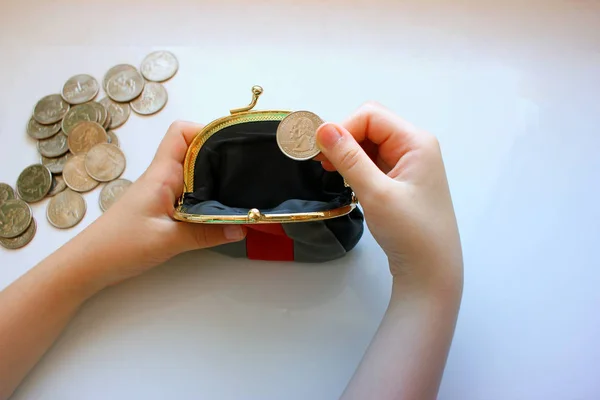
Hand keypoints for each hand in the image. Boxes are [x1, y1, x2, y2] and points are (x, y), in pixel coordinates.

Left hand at [72, 121, 246, 288]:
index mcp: (162, 173)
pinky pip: (189, 191)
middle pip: (193, 149)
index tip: (231, 144)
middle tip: (244, 167)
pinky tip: (219, 208)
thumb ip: (206, 233)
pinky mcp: (162, 207)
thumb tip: (241, 227)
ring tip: (239, 187)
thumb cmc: (120, 245)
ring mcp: (162, 192)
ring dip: (214, 176)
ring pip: (193, 171)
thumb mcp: (168, 240)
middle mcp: (163, 176)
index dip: (206, 130)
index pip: (182, 132)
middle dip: (219, 153)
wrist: (89, 264)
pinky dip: (207, 195)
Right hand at [315, 103, 461, 288]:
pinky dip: (357, 167)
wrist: (431, 272)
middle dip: (343, 140)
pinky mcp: (402, 182)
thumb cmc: (410, 232)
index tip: (320, 152)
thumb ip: (349, 158)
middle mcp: (415, 147)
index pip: (371, 116)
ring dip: (348, 154)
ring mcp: (409, 165)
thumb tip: (322, 129)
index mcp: (416, 142)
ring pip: (370, 145)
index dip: (343, 128)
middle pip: (371, 126)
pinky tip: (347, 181)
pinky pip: (374, 162)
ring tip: (331, 173)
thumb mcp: (376, 193)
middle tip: (322, 163)